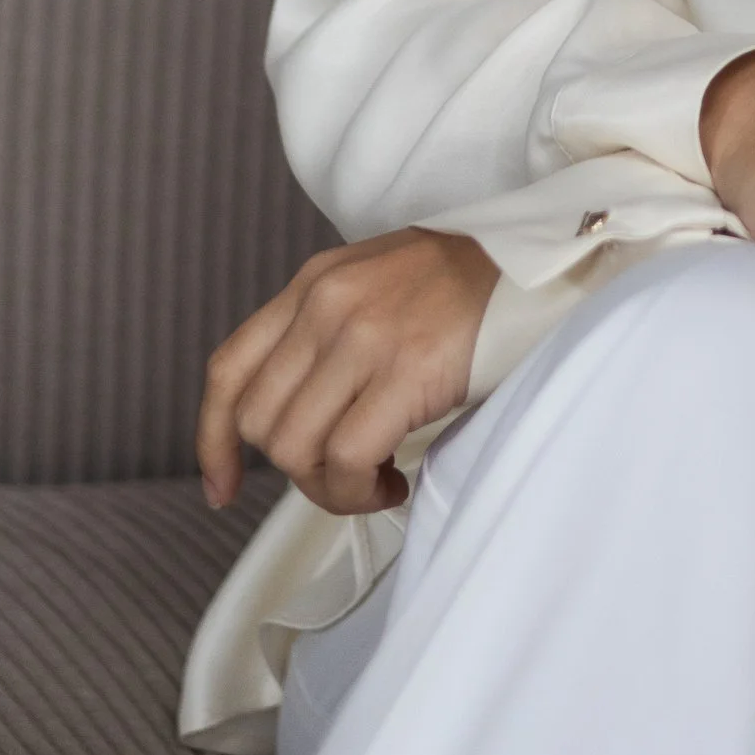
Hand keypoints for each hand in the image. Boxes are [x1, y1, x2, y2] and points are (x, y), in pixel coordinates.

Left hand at [197, 228, 497, 517]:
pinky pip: (347, 459)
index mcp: (313, 283)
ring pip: (296, 449)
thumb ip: (328, 333)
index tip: (223, 485)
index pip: (228, 369)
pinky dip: (360, 491)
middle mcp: (326, 304)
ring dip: (330, 488)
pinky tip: (392, 483)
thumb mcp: (377, 285)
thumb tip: (299, 417)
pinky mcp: (404, 369)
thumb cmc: (470, 286)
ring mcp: (363, 335)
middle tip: (345, 476)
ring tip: (374, 480)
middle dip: (296, 471)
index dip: (213, 440)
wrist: (541, 264)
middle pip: (259, 423)